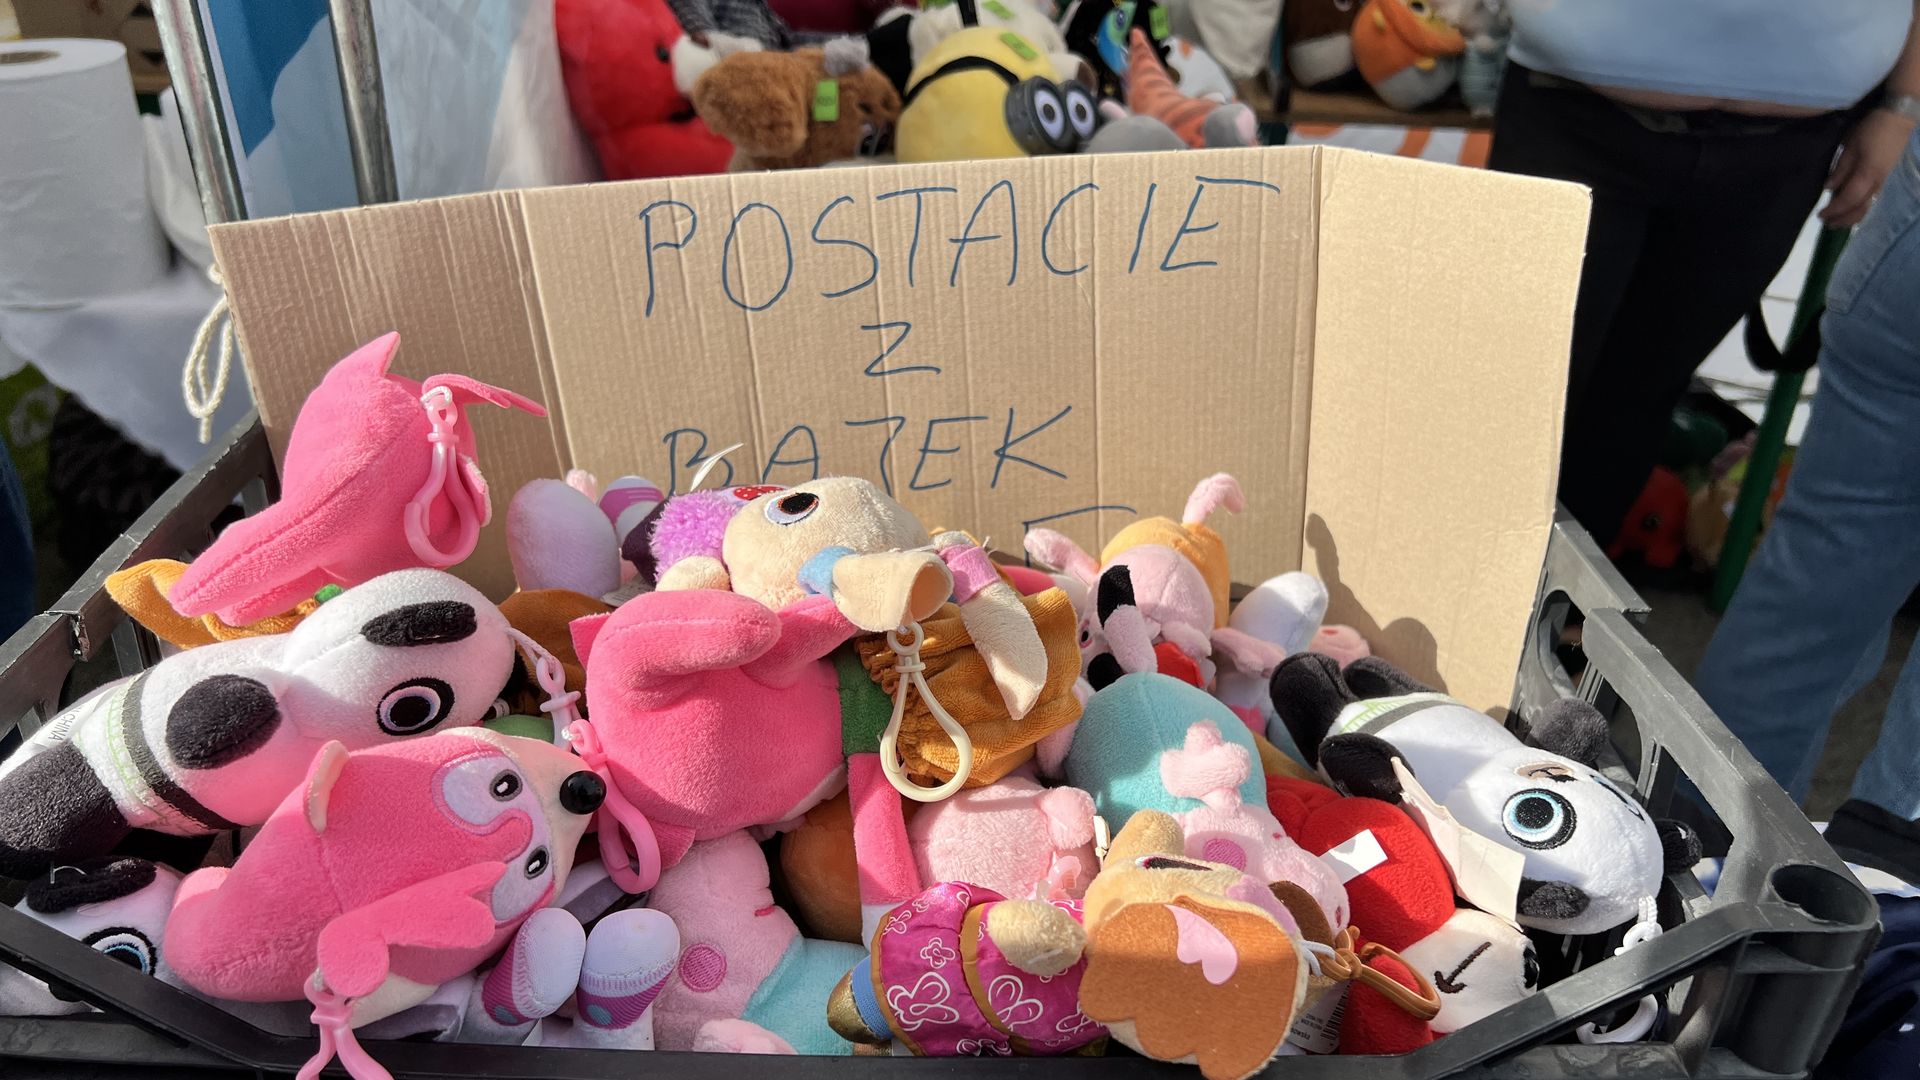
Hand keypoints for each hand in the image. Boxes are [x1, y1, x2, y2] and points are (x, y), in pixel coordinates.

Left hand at [1823, 108, 1916, 225]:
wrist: (1899, 118)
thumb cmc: (1871, 129)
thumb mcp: (1850, 146)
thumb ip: (1840, 169)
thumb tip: (1829, 188)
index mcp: (1867, 174)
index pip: (1848, 199)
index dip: (1834, 210)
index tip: (1820, 215)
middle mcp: (1877, 182)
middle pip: (1860, 209)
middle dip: (1843, 219)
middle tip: (1827, 223)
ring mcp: (1883, 180)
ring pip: (1868, 206)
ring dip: (1852, 217)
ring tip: (1837, 221)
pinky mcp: (1885, 177)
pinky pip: (1872, 198)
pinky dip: (1859, 208)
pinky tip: (1850, 208)